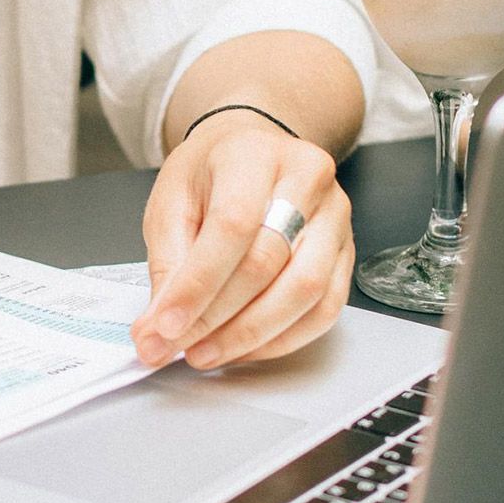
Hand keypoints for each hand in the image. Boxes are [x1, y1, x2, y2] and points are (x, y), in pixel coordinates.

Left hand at [132, 112, 353, 370]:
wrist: (251, 150)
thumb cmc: (211, 174)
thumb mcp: (171, 200)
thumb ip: (166, 263)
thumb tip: (157, 331)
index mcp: (252, 155)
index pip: (232, 225)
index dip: (198, 284)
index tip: (165, 327)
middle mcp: (306, 179)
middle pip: (269, 262)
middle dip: (218, 317)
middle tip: (178, 346)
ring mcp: (335, 215)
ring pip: (305, 291)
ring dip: (251, 335)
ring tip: (207, 352)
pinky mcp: (347, 251)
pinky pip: (326, 308)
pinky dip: (283, 339)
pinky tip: (246, 347)